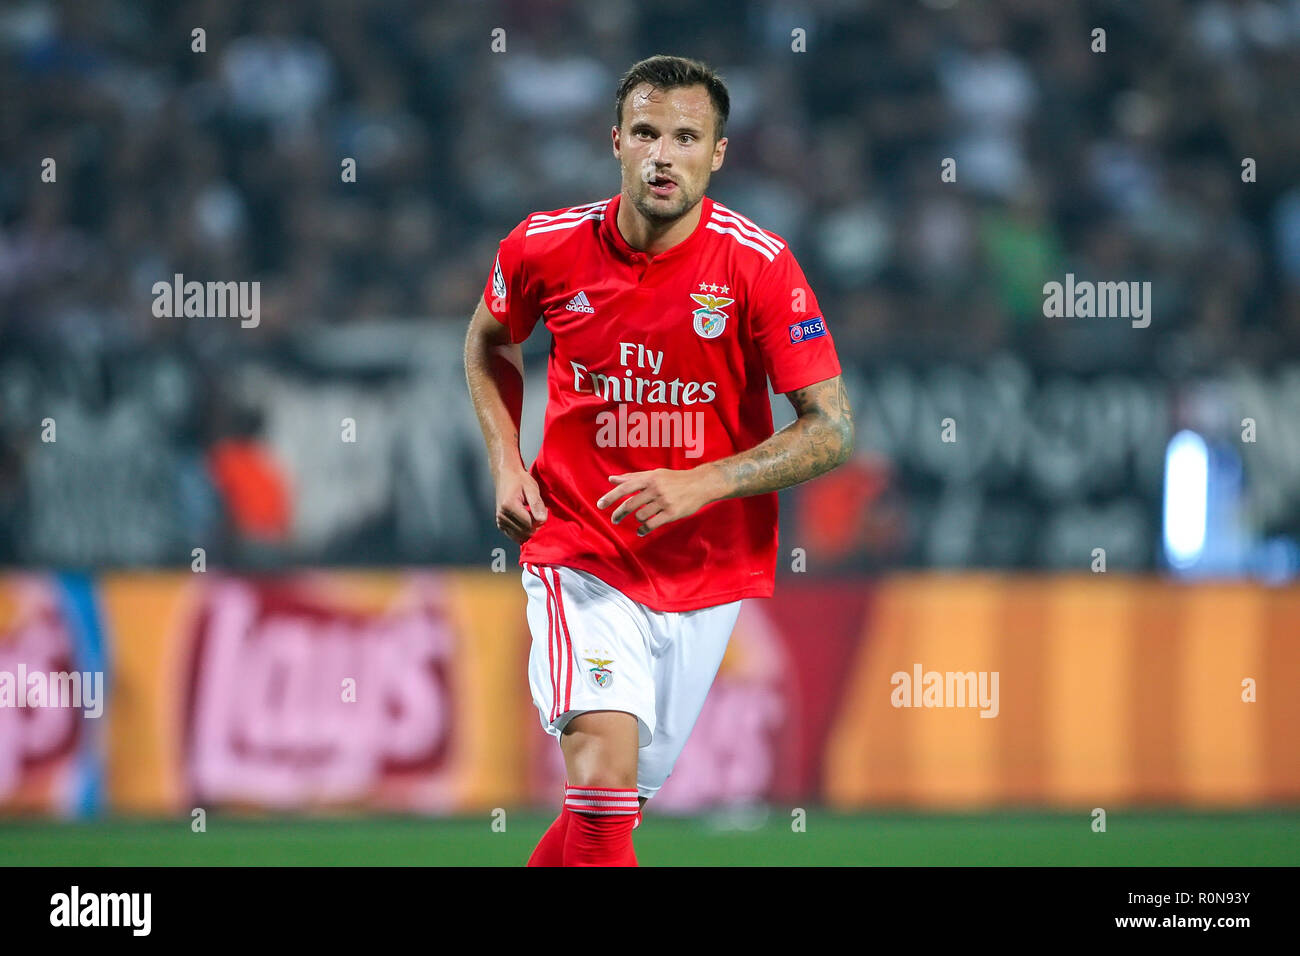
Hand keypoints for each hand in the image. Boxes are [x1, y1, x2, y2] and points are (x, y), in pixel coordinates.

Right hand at [495, 466, 546, 542]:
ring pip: (521, 536)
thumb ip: (537, 504)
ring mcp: (500, 521)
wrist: (506, 475)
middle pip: (525, 532)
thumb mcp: (532, 488)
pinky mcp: (500, 525)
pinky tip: (526, 521)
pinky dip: (523, 532)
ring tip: (531, 515)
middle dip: (535, 526)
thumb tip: (542, 520)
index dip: (540, 520)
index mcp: (509, 506)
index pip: (529, 524)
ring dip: (529, 529)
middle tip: (538, 513)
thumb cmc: (519, 480)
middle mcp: (502, 515)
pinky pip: (515, 536)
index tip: (543, 510)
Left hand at [596, 466, 719, 536]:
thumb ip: (632, 477)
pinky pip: (652, 524)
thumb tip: (611, 479)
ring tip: (639, 519)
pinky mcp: (672, 513)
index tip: (599, 505)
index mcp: (649, 478)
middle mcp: (655, 489)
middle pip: (630, 504)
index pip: (625, 488)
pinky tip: (641, 531)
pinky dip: (643, 530)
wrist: (701, 484)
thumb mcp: (654, 474)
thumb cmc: (675, 479)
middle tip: (614, 520)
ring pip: (640, 515)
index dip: (610, 497)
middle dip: (619, 514)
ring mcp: (664, 502)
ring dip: (636, 520)